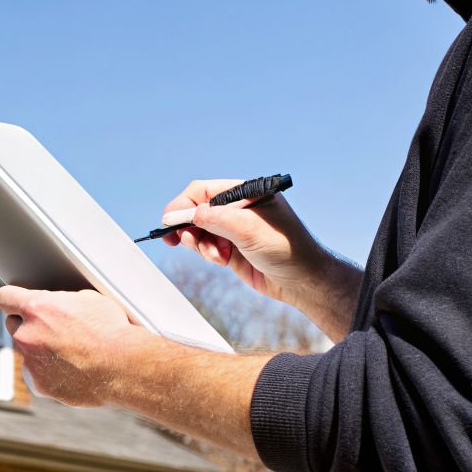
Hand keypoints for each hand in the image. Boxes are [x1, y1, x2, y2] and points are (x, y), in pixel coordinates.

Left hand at [0, 286, 155, 406]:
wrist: (124, 365)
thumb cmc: (112, 329)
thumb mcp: (88, 300)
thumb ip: (60, 301)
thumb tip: (54, 303)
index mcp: (36, 308)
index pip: (4, 297)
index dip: (11, 299)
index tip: (14, 302)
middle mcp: (27, 334)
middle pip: (12, 325)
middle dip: (27, 324)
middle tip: (51, 328)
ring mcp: (30, 362)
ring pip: (26, 352)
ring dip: (40, 350)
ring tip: (70, 353)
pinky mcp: (38, 384)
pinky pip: (37, 376)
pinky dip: (49, 374)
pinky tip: (70, 371)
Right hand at [160, 179, 358, 339]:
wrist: (302, 280)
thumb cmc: (286, 247)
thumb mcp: (248, 228)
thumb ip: (213, 218)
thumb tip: (182, 215)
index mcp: (246, 193)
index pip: (203, 191)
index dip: (183, 205)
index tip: (169, 222)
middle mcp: (238, 209)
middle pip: (196, 211)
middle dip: (189, 227)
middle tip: (180, 240)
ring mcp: (233, 229)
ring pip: (199, 231)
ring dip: (201, 244)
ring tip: (216, 255)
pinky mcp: (231, 249)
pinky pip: (207, 247)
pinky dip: (208, 254)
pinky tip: (222, 260)